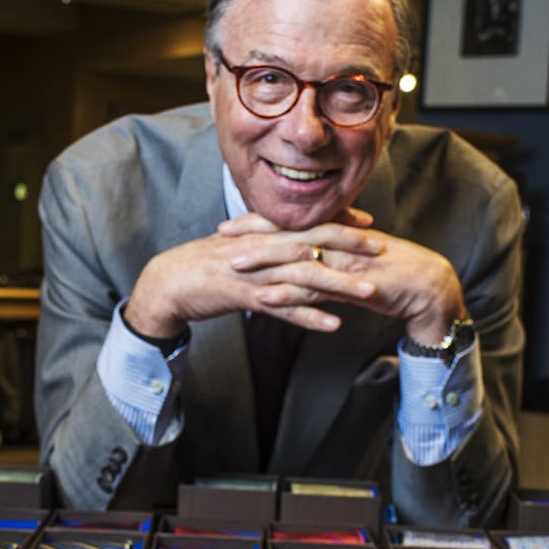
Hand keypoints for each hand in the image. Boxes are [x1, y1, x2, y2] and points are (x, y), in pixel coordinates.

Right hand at [123, 207, 381, 336]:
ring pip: (304, 276)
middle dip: (349, 245)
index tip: (366, 223)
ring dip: (340, 285)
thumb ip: (260, 244)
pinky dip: (308, 317)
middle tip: (382, 248)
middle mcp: (261, 248)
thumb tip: (284, 244)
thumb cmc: (199, 267)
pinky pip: (282, 308)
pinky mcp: (244, 296)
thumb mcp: (234, 248)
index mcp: (259, 234)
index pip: (305, 222)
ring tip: (370, 292)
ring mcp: (253, 273)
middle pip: (312, 242)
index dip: (337, 222)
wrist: (165, 283)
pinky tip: (333, 326)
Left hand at [222, 209, 466, 342]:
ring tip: (231, 266)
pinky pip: (315, 289)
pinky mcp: (354, 285)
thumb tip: (300, 265)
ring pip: (297, 257)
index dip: (260, 221)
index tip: (231, 223)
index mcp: (336, 232)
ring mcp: (345, 261)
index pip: (292, 221)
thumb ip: (326, 261)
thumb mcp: (352, 264)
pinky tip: (265, 298)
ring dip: (263, 261)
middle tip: (220, 234)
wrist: (430, 288)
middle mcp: (338, 241)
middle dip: (252, 233)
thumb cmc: (391, 276)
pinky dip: (289, 293)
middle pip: (288, 232)